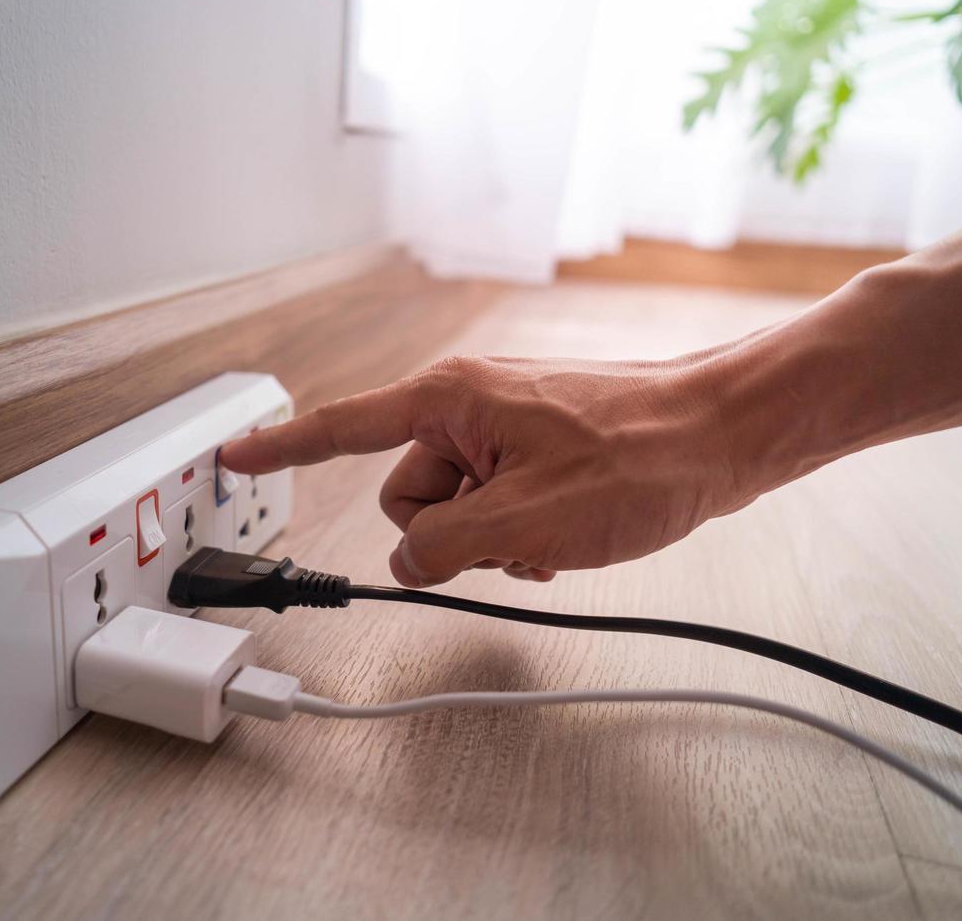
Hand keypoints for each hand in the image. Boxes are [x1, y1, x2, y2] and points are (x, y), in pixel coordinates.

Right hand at [218, 355, 744, 586]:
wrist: (725, 433)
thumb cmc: (640, 455)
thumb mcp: (524, 519)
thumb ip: (442, 548)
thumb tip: (408, 561)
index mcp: (449, 400)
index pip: (342, 429)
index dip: (284, 447)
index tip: (236, 454)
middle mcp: (469, 406)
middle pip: (408, 494)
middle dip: (450, 532)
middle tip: (512, 534)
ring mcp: (506, 428)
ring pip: (457, 510)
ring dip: (493, 540)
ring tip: (552, 536)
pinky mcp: (538, 450)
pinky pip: (496, 505)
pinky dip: (520, 533)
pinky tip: (564, 538)